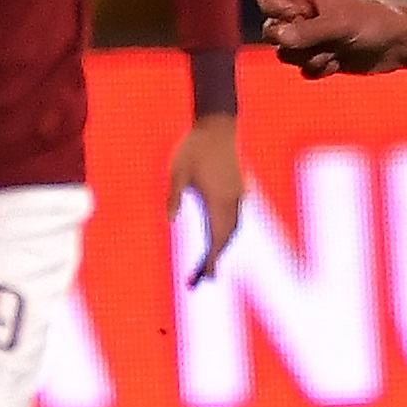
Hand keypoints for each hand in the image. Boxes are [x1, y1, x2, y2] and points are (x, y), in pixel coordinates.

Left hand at [168, 112, 245, 285]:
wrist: (218, 124)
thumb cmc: (194, 146)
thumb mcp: (177, 170)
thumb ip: (173, 195)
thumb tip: (169, 220)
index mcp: (218, 200)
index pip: (216, 240)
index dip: (208, 262)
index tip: (200, 280)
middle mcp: (231, 201)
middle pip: (226, 240)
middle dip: (214, 262)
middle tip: (198, 281)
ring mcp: (237, 195)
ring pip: (233, 231)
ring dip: (221, 249)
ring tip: (207, 266)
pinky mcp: (237, 189)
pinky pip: (235, 220)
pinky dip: (226, 235)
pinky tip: (217, 238)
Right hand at [256, 0, 406, 78]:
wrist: (398, 43)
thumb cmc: (373, 22)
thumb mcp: (339, 24)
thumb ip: (307, 31)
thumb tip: (278, 37)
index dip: (271, 7)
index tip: (296, 16)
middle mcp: (302, 10)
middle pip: (269, 28)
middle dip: (292, 40)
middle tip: (320, 37)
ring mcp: (309, 33)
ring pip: (283, 52)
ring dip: (308, 57)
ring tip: (335, 49)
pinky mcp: (318, 54)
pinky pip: (301, 68)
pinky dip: (318, 68)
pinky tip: (339, 61)